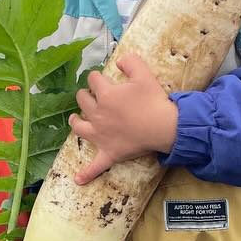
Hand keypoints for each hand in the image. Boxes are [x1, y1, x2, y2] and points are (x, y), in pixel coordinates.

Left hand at [69, 55, 178, 185]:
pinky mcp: (109, 152)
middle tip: (94, 96)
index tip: (102, 78)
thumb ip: (130, 61)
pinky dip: (87, 173)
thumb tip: (119, 61)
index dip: (97, 77)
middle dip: (86, 95)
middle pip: (82, 100)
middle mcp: (98, 114)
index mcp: (106, 94)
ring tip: (76, 119)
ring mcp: (100, 135)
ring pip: (79, 126)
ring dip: (76, 121)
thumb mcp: (144, 73)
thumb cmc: (154, 100)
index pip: (93, 80)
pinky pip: (96, 166)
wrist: (164, 127)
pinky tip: (78, 179)